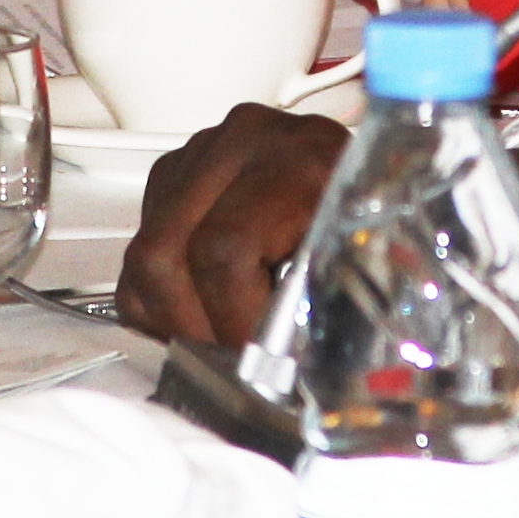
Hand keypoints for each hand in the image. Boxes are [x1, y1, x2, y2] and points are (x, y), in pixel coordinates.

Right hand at [114, 105, 356, 344]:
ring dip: (169, 317)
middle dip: (190, 328)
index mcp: (302, 163)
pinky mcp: (179, 168)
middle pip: (166, 252)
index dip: (228, 319)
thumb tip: (282, 374)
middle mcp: (245, 143)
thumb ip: (330, 309)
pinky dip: (157, 295)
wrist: (379, 164)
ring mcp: (204, 150)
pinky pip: (139, 243)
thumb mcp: (371, 259)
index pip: (224, 249)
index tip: (250, 358)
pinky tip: (200, 310)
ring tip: (214, 341)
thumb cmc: (378, 216)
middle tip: (224, 362)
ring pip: (142, 253)